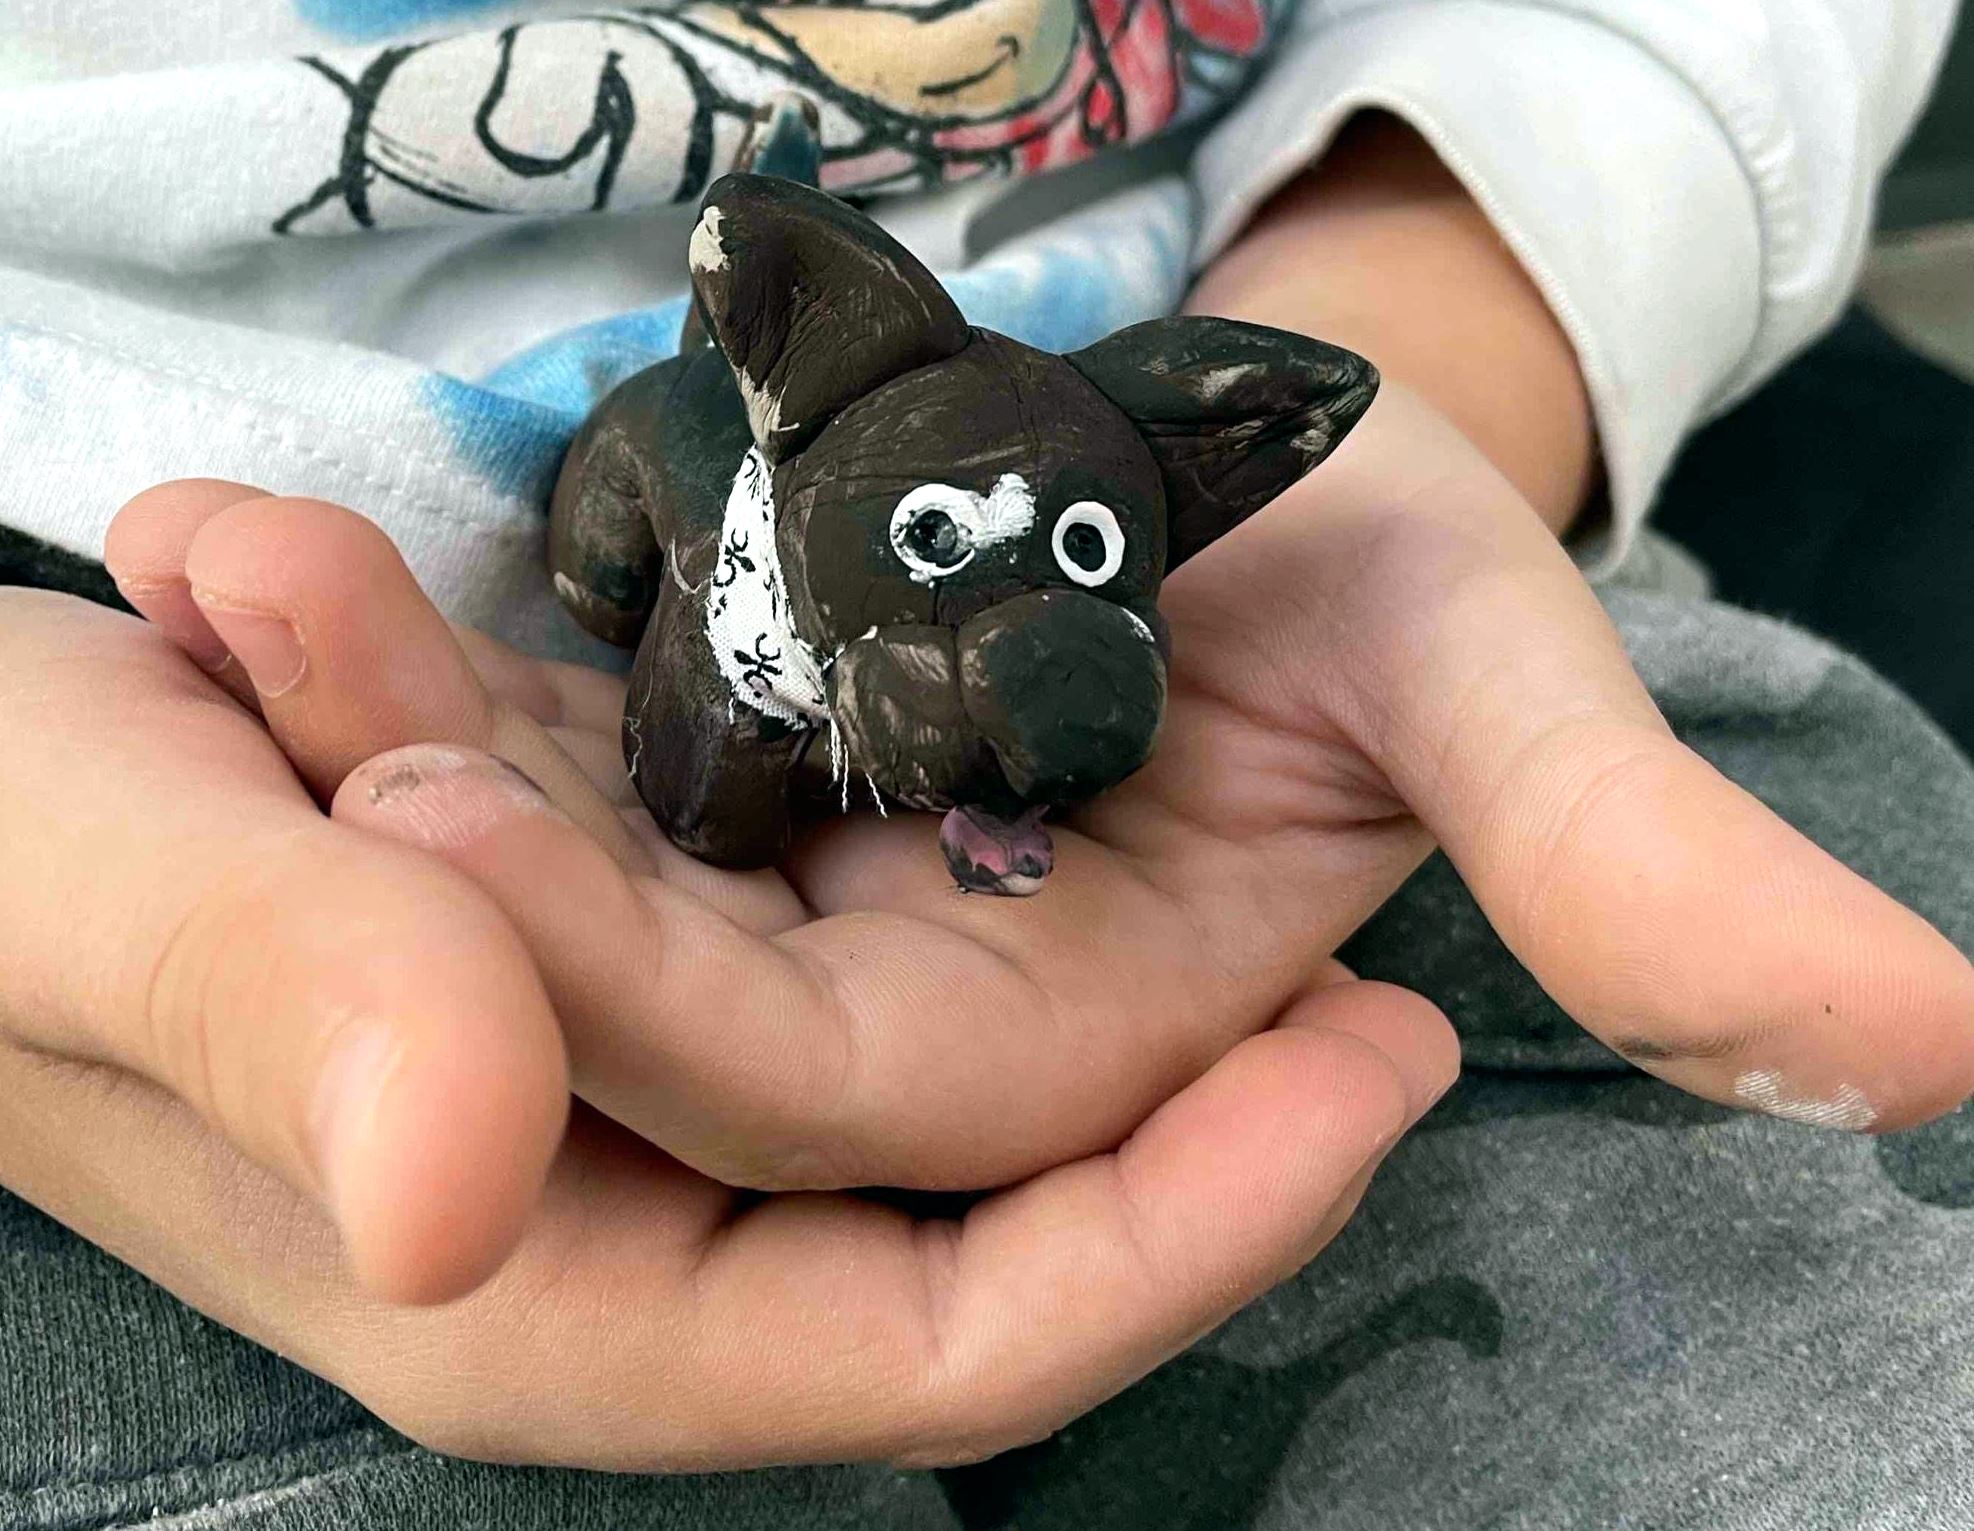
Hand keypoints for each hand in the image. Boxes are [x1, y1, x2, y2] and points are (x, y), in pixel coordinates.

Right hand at [0, 577, 1453, 1465]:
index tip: (1370, 1063)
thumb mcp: (106, 889)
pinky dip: (946, 885)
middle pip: (982, 1220)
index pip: (936, 1336)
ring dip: (1088, 986)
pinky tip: (1048, 784)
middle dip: (1193, 1117)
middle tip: (1377, 963)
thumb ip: (288, 1015)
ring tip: (1268, 864)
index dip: (1178, 1231)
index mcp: (532, 1282)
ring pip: (927, 1076)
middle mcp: (614, 1215)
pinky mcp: (615, 963)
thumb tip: (465, 1181)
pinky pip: (846, 953)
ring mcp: (630, 1088)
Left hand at [111, 370, 1973, 1215]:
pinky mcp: (682, 750)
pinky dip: (377, 661)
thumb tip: (1931, 1050)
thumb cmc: (1379, 545)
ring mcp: (774, 874)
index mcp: (1080, 1044)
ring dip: (373, 745)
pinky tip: (233, 556)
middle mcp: (900, 993)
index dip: (677, 1014)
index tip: (451, 849)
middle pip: (646, 1008)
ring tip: (225, 593)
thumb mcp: (1493, 669)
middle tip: (274, 680)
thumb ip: (1650, 873)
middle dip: (465, 883)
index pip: (861, 1108)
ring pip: (548, 878)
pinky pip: (504, 735)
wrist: (1253, 437)